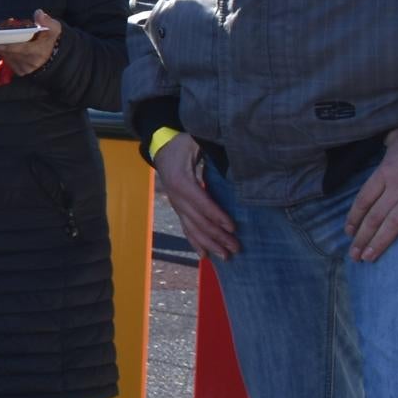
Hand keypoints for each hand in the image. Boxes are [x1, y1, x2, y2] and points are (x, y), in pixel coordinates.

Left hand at [4, 11, 62, 77]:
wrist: (54, 57)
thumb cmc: (50, 39)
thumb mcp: (53, 28)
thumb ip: (47, 21)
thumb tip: (38, 13)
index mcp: (38, 51)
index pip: (21, 49)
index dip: (8, 46)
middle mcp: (30, 62)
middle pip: (9, 53)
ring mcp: (24, 68)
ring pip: (6, 56)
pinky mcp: (19, 71)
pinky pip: (6, 60)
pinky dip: (0, 53)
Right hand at [155, 131, 239, 260]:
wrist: (161, 147)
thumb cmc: (182, 144)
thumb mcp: (196, 141)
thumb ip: (212, 151)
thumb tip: (235, 161)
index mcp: (181, 181)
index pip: (202, 202)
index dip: (217, 216)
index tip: (233, 227)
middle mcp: (176, 197)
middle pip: (198, 221)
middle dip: (217, 236)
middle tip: (235, 248)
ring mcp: (176, 205)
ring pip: (192, 228)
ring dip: (209, 244)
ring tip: (225, 256)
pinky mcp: (178, 208)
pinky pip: (186, 227)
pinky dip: (195, 242)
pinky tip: (204, 255)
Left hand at [346, 122, 397, 261]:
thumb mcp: (396, 136)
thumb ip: (386, 147)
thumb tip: (382, 148)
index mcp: (385, 172)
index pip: (363, 201)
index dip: (353, 219)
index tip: (348, 233)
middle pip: (374, 217)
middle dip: (361, 238)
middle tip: (354, 256)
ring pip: (393, 223)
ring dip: (379, 243)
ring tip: (369, 258)